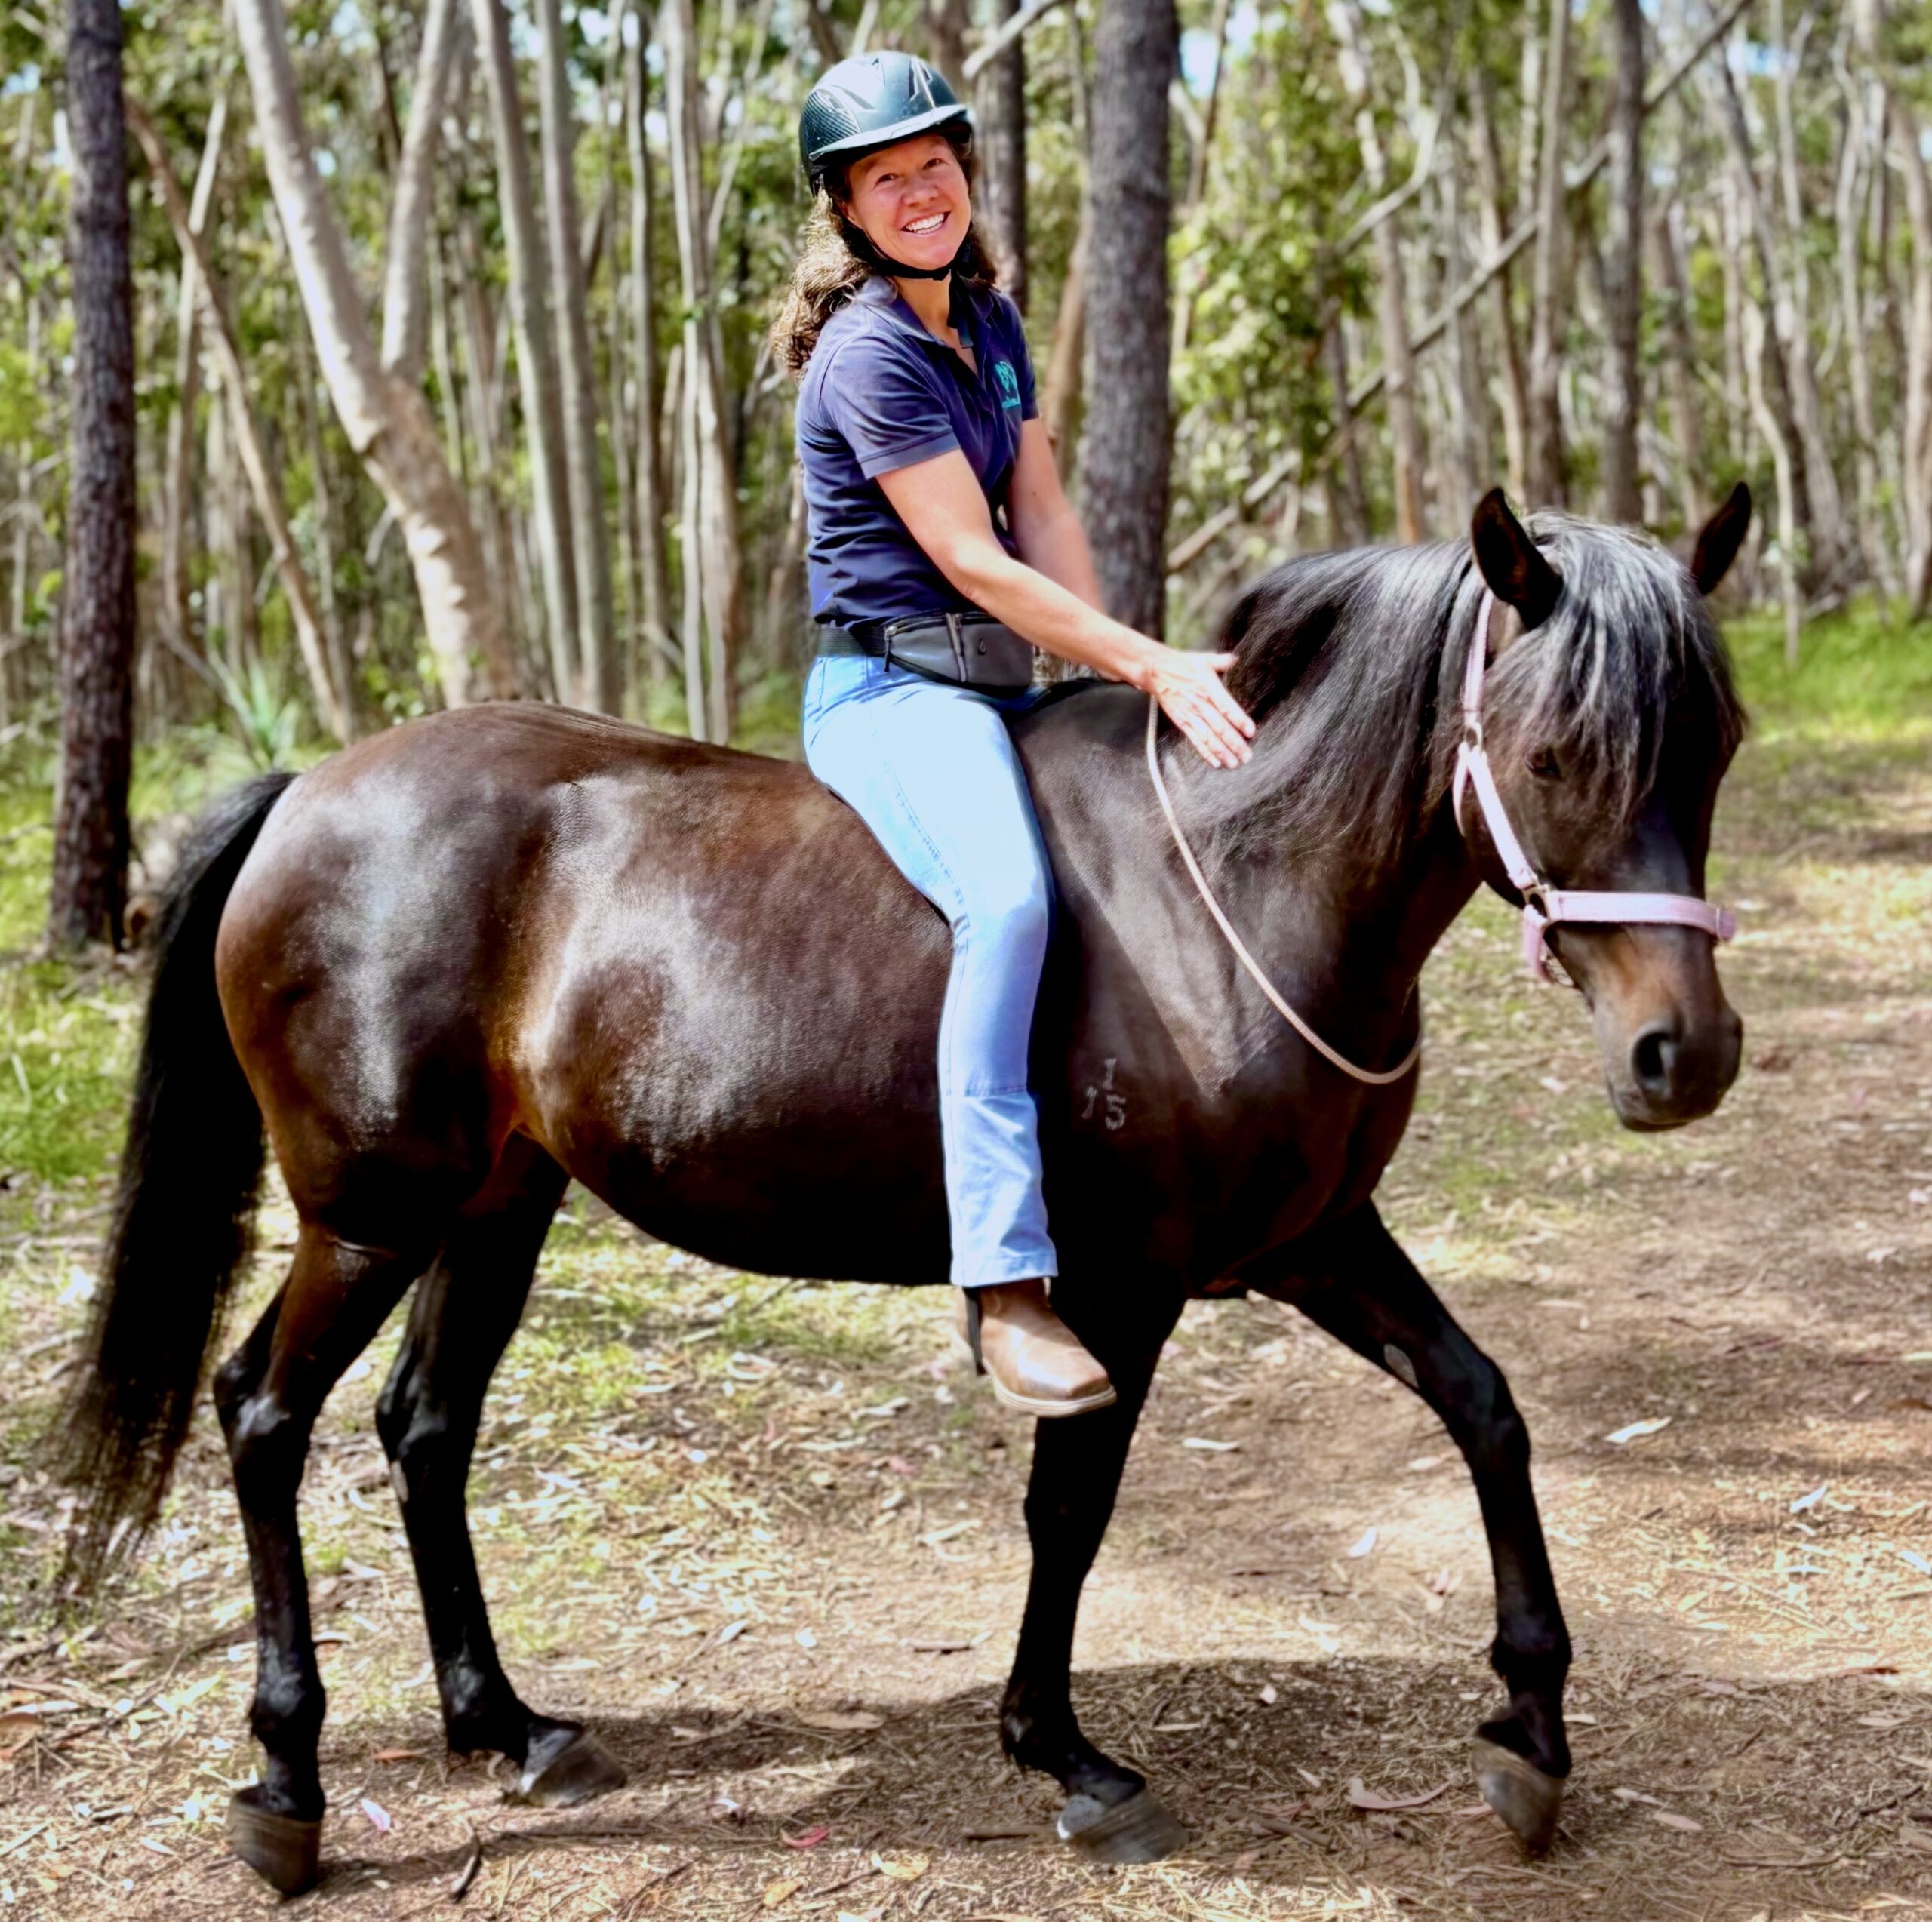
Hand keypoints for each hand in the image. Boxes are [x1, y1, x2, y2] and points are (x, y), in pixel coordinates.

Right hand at [1141, 645, 1255, 768]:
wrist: (1156, 672)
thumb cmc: (1183, 665)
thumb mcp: (1205, 659)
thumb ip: (1223, 661)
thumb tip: (1236, 660)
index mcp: (1208, 687)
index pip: (1226, 707)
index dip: (1239, 720)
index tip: (1251, 731)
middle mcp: (1200, 704)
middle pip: (1220, 727)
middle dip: (1234, 743)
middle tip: (1247, 755)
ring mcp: (1190, 715)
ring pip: (1209, 737)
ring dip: (1222, 752)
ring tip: (1234, 763)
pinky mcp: (1182, 723)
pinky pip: (1195, 740)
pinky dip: (1205, 753)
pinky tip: (1216, 762)